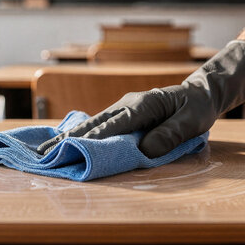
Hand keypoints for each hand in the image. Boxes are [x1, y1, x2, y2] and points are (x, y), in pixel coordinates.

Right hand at [36, 40, 244, 157]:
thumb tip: (144, 149)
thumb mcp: (191, 121)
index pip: (115, 124)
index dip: (93, 137)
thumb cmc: (196, 107)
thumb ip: (169, 135)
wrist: (199, 93)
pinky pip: (100, 125)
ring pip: (93, 123)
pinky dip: (82, 134)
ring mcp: (124, 108)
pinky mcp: (124, 115)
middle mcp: (128, 104)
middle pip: (95, 123)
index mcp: (143, 104)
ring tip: (47, 150)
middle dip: (70, 138)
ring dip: (70, 137)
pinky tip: (66, 141)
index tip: (72, 149)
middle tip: (45, 151)